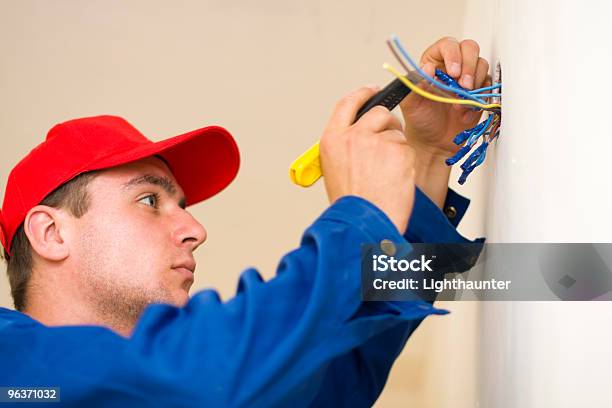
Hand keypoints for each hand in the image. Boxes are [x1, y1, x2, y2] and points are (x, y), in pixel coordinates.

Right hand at [320, 86, 415, 233]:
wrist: (364, 222)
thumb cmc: (351, 204)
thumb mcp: (335, 169)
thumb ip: (346, 146)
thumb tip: (362, 135)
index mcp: (332, 139)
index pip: (348, 104)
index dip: (362, 94)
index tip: (371, 91)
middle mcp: (352, 136)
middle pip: (379, 114)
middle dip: (388, 126)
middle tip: (389, 146)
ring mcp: (376, 141)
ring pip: (396, 134)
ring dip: (397, 150)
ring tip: (387, 175)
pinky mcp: (398, 150)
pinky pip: (407, 149)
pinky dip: (406, 163)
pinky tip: (395, 179)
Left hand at [400, 37, 490, 155]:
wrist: (434, 143)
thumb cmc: (420, 121)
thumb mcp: (411, 104)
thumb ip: (416, 85)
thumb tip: (427, 68)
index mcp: (432, 63)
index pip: (447, 45)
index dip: (453, 54)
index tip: (453, 72)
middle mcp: (451, 67)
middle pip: (469, 48)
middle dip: (469, 66)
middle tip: (464, 86)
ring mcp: (466, 78)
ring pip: (482, 65)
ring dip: (475, 83)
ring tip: (460, 103)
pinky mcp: (479, 92)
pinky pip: (488, 86)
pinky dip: (480, 99)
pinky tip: (466, 112)